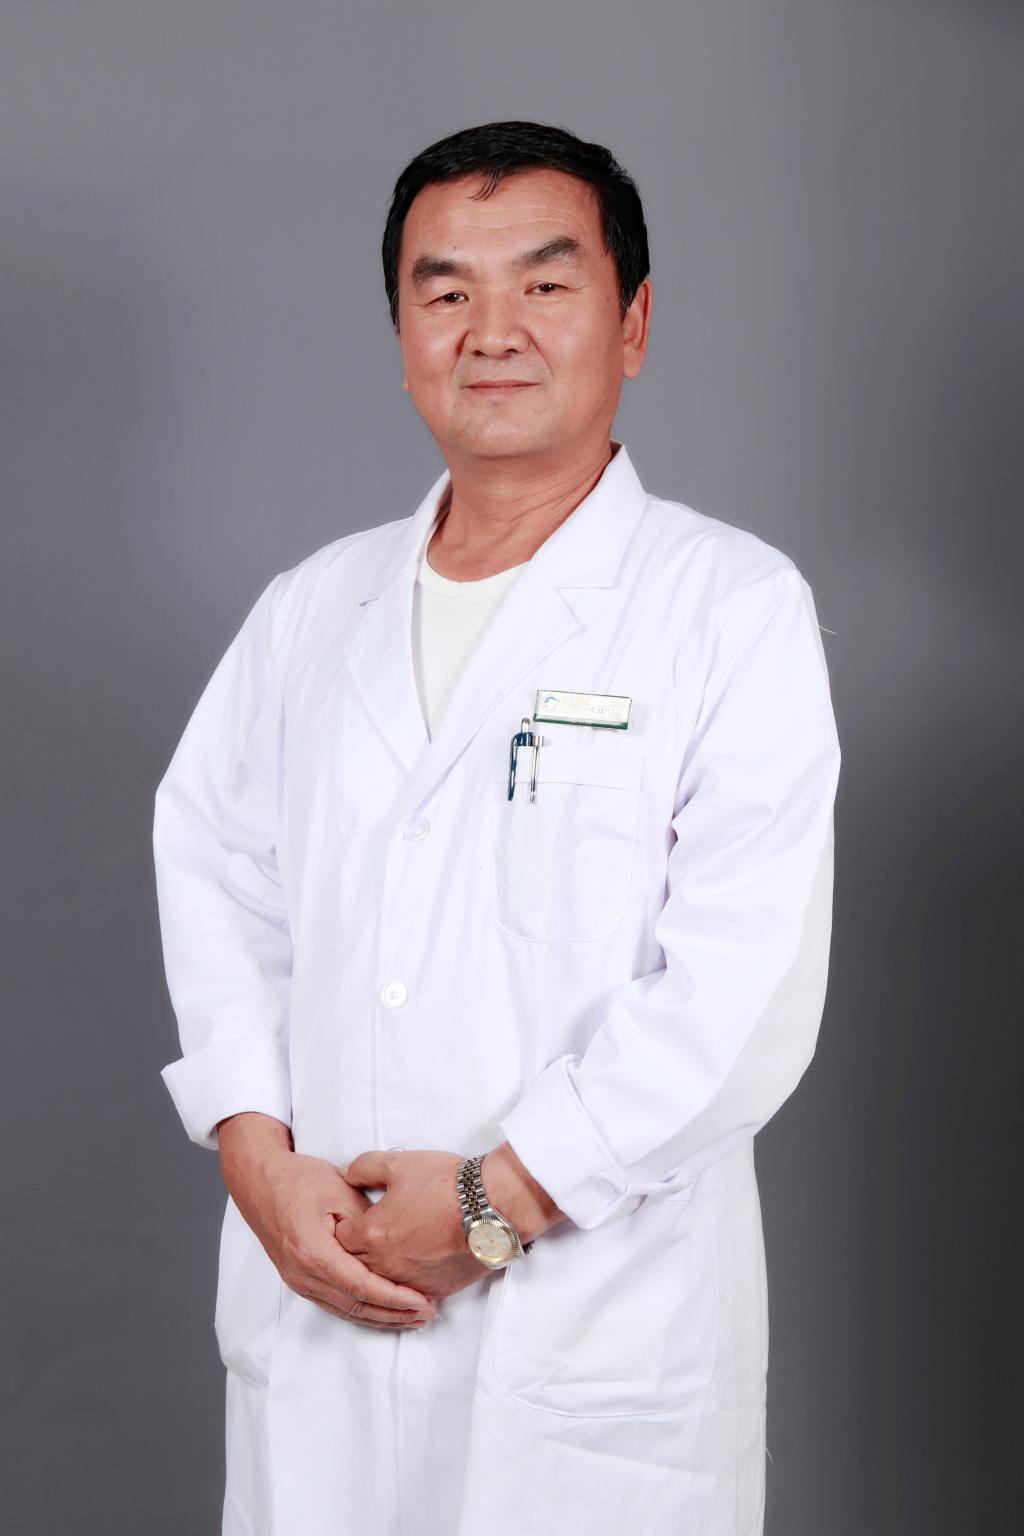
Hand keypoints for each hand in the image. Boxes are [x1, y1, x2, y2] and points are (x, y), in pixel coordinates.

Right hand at [216, 1113, 436, 1329]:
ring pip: (345, 1311)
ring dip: (381, 1317)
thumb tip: (394, 1245)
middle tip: (428, 1313)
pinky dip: (363, 1311)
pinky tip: (384, 1311)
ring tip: (414, 1317)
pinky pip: (335, 1304)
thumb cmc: (299, 1179)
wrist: (259, 1181)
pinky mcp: (300, 1280)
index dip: (395, 1298)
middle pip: (355, 1306)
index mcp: (313, 1252)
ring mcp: (298, 1281)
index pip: (361, 1287)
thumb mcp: (340, 1189)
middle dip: (394, 1314)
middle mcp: (302, 1274)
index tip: (423, 1301)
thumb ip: (366, 1221)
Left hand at [335, 1150, 494, 1299]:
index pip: (339, 1238)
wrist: (491, 1207)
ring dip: (381, 1269)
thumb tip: (345, 1174)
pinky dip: (407, 1281)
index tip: (353, 1218)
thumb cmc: (446, 1184)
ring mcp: (410, 1281)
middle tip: (369, 1234)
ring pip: (381, 1283)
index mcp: (371, 1234)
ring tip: (394, 1249)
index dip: (344, 1225)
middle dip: (357, 1250)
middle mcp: (385, 1264)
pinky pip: (410, 1292)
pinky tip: (416, 1264)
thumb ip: (363, 1167)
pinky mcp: (434, 1290)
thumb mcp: (398, 1163)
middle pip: (354, 1264)